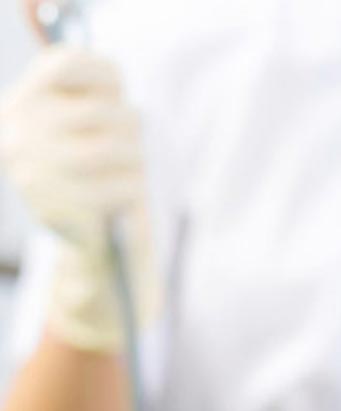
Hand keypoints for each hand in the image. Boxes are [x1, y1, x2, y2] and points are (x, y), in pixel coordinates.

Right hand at [0, 46, 158, 351]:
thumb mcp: (101, 113)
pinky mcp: (56, 210)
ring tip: (128, 165)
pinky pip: (121, 186)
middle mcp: (16, 134)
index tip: (114, 91)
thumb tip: (87, 58)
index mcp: (22, 103)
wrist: (97, 234)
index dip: (102, 74)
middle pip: (101, 110)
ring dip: (136, 156)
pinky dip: (133, 188)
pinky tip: (121, 193)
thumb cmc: (104, 160)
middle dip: (130, 124)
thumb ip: (98, 79)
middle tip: (129, 139)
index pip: (63, 64)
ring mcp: (31, 173)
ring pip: (113, 147)